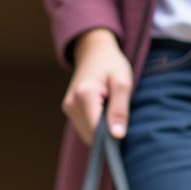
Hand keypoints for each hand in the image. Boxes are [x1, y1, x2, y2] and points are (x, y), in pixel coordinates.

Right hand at [63, 28, 132, 144]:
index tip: (123, 130)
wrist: (94, 52)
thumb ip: (120, 110)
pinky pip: (84, 128)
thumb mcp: (123, 82)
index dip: (110, 137)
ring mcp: (68, 107)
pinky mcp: (68, 110)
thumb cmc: (111, 65)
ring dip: (100, 130)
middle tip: (117, 115)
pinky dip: (95, 126)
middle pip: (91, 135)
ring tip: (109, 110)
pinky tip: (102, 112)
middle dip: (106, 133)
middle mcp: (71, 103)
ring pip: (87, 134)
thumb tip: (117, 136)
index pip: (96, 132)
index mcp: (84, 95)